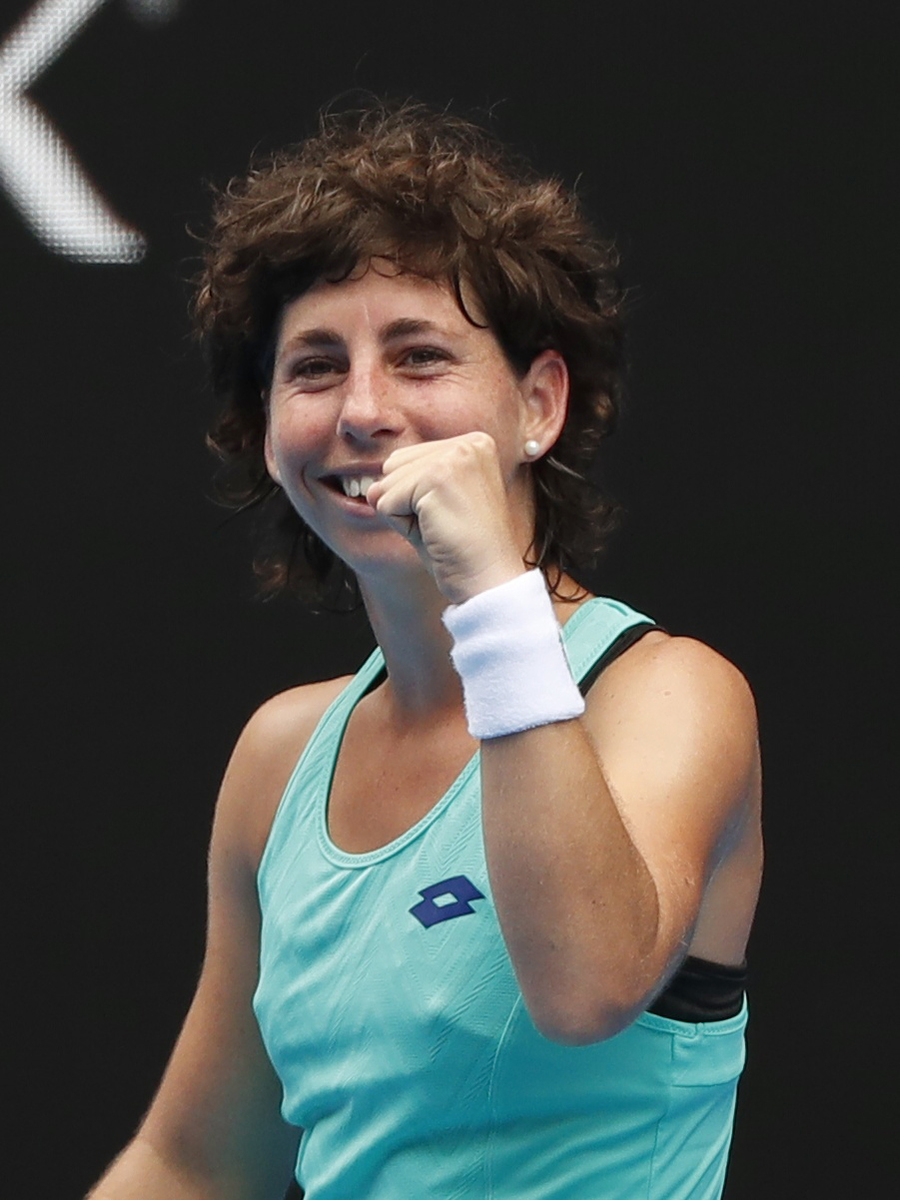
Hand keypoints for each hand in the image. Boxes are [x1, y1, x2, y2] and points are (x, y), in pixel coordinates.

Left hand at [365, 432, 527, 603]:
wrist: (489, 579)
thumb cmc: (464, 549)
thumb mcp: (435, 505)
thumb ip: (403, 485)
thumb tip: (370, 488)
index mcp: (474, 444)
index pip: (409, 459)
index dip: (417, 496)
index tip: (454, 515)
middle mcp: (469, 444)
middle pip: (395, 465)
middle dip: (408, 502)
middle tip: (445, 524)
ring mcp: (454, 458)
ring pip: (388, 483)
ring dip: (405, 515)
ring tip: (441, 528)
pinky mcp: (437, 478)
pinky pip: (386, 502)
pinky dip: (402, 526)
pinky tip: (435, 533)